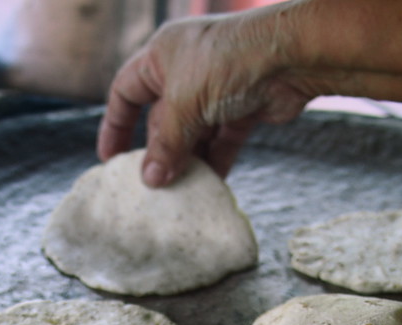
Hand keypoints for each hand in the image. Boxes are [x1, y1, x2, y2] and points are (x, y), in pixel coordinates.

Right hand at [96, 7, 314, 186]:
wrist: (291, 56)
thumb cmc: (228, 63)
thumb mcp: (185, 104)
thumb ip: (166, 145)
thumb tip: (150, 180)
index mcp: (162, 56)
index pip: (126, 91)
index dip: (116, 124)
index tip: (110, 159)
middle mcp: (187, 70)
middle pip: (162, 119)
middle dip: (158, 152)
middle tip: (150, 185)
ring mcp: (216, 90)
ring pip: (193, 133)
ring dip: (187, 161)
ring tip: (178, 191)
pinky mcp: (243, 107)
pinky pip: (221, 141)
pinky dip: (215, 161)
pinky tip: (208, 185)